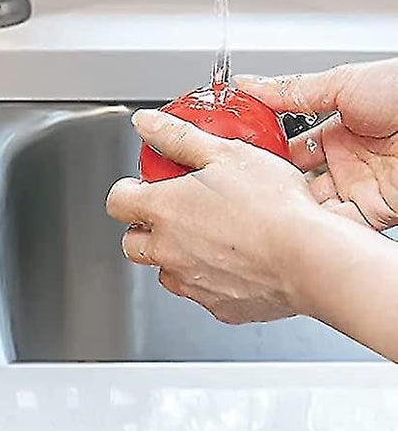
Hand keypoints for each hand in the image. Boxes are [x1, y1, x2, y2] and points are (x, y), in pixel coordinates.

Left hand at [107, 109, 327, 324]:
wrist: (313, 258)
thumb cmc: (274, 206)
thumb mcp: (224, 153)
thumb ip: (177, 136)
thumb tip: (146, 123)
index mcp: (162, 210)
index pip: (117, 202)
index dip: (127, 191)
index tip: (142, 186)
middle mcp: (168, 250)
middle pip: (132, 242)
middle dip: (145, 227)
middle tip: (175, 212)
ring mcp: (192, 282)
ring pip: (166, 271)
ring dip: (176, 255)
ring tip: (210, 237)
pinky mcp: (220, 307)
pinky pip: (202, 292)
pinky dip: (211, 279)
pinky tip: (237, 261)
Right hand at [236, 61, 397, 231]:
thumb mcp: (343, 82)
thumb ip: (293, 90)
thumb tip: (249, 85)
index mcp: (339, 130)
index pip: (288, 145)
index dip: (262, 150)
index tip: (235, 152)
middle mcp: (348, 162)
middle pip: (297, 180)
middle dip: (269, 183)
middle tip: (240, 183)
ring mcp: (362, 187)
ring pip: (313, 205)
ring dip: (290, 207)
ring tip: (261, 205)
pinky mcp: (377, 210)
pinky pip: (341, 224)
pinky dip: (318, 226)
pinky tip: (296, 220)